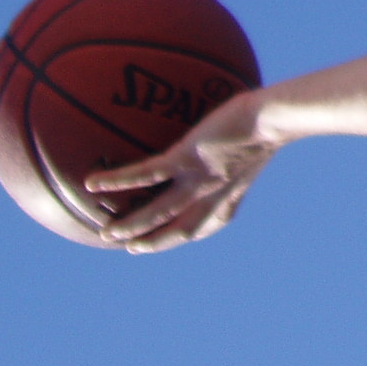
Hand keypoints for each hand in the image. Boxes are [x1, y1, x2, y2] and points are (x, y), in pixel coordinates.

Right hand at [85, 87, 280, 252]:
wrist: (273, 117)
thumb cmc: (268, 118)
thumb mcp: (255, 135)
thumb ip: (240, 137)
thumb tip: (235, 118)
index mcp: (230, 194)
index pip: (207, 225)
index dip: (187, 235)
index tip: (169, 238)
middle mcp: (213, 194)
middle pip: (180, 231)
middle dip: (155, 244)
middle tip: (128, 248)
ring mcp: (198, 180)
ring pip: (158, 212)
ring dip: (131, 227)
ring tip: (106, 233)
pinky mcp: (186, 159)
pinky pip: (146, 175)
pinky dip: (118, 181)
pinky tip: (93, 183)